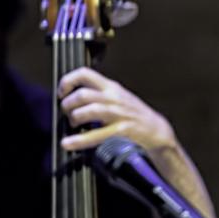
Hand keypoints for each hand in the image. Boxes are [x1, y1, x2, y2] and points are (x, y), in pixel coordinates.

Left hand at [58, 67, 178, 157]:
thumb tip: (75, 97)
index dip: (68, 81)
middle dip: (68, 104)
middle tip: (66, 113)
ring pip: (88, 110)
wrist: (156, 130)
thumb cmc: (135, 115)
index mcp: (111, 87)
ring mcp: (118, 113)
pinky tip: (69, 144)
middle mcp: (114, 97)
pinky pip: (97, 134)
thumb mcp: (118, 97)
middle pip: (82, 94)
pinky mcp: (122, 129)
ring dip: (74, 118)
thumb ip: (99, 94)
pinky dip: (79, 140)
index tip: (62, 92)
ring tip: (73, 124)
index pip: (85, 73)